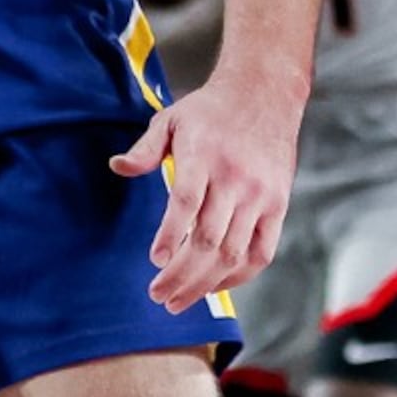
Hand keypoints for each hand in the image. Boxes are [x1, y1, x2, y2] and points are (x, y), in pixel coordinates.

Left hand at [112, 63, 302, 310]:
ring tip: (179, 301)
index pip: (187, 203)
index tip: (156, 261)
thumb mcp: (171, 119)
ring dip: (205, 283)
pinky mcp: (278, 206)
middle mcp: (235, 180)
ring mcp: (260, 196)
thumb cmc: (212, 111)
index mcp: (204, 157)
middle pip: (209, 239)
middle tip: (158, 295)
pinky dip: (240, 275)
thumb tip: (118, 167)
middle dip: (182, 275)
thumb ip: (145, 148)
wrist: (266, 95)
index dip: (171, 235)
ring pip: (233, 252)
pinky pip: (262, 252)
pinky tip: (217, 286)